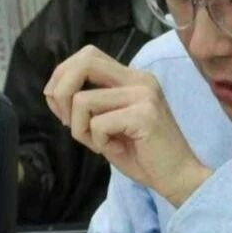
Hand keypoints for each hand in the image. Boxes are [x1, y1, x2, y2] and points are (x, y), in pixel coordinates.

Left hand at [43, 46, 212, 208]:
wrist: (177, 176)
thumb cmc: (142, 155)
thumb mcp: (109, 125)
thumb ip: (89, 106)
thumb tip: (54, 94)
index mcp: (131, 78)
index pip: (88, 55)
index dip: (63, 75)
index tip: (57, 105)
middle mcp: (138, 79)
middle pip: (84, 63)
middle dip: (61, 93)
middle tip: (67, 122)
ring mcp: (143, 94)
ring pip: (83, 101)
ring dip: (81, 130)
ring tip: (102, 144)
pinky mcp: (143, 115)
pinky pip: (97, 124)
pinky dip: (98, 143)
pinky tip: (116, 150)